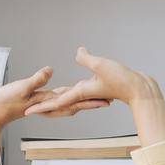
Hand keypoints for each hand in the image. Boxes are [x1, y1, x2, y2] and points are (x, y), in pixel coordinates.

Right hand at [0, 66, 108, 131]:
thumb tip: (50, 70)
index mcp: (49, 102)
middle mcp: (50, 105)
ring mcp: (45, 104)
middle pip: (76, 104)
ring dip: (83, 102)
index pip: (75, 101)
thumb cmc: (6, 100)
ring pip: (70, 102)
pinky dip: (71, 97)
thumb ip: (36, 79)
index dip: (90, 100)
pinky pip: (60, 100)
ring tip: (97, 98)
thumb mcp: (22, 87)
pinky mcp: (40, 101)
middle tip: (110, 100)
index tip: (105, 99)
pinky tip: (74, 94)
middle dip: (92, 103)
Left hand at [25, 47, 160, 115]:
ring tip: (39, 104)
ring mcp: (86, 93)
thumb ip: (86, 59)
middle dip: (42, 108)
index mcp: (80, 93)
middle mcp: (82, 95)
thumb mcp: (101, 65)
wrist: (137, 88)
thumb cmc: (122, 79)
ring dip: (52, 103)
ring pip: (65, 99)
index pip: (56, 102)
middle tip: (27, 111)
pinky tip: (62, 90)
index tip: (29, 112)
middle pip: (57, 104)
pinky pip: (74, 92)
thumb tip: (77, 52)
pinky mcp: (92, 89)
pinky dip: (65, 94)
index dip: (41, 107)